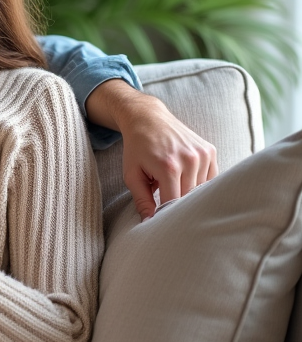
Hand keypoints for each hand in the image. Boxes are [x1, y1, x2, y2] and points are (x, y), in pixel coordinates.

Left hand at [91, 81, 218, 218]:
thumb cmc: (137, 149)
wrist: (148, 118)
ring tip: (173, 182)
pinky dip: (199, 182)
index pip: (174, 203)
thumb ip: (142, 200)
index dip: (167, 214)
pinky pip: (210, 178)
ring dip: (188, 191)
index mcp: (168, 167)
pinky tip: (185, 177)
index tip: (162, 221)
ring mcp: (203, 154)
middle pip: (190, 197)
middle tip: (167, 203)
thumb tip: (149, 223)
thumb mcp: (132, 174)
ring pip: (201, 189)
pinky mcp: (210, 151)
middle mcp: (189, 160)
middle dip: (178, 204)